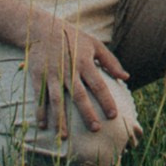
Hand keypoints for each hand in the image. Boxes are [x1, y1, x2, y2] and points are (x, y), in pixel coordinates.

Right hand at [24, 14, 134, 139]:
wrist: (42, 28)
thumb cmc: (73, 37)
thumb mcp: (94, 44)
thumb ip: (111, 61)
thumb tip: (126, 77)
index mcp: (85, 62)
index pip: (98, 84)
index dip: (106, 100)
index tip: (113, 115)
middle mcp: (69, 69)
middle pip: (79, 95)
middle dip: (87, 113)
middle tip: (95, 129)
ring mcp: (53, 74)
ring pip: (58, 100)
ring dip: (61, 119)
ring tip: (65, 137)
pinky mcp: (39, 76)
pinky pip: (41, 97)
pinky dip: (41, 111)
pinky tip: (43, 126)